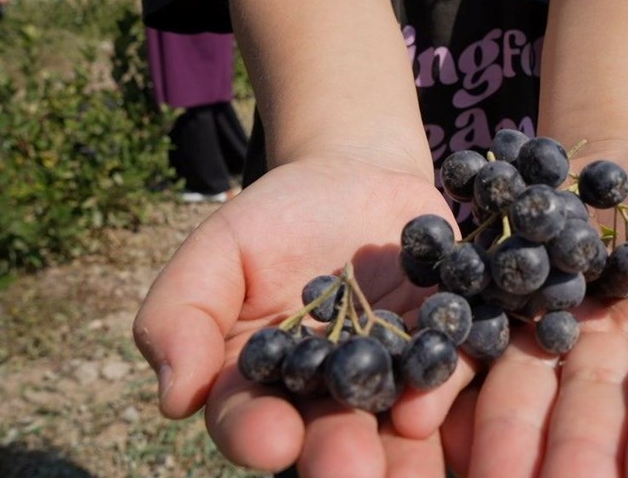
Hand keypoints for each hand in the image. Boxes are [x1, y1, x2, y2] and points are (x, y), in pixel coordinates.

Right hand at [133, 153, 474, 474]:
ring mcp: (394, 377)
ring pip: (397, 421)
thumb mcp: (219, 249)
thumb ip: (184, 313)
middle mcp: (330, 397)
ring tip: (411, 448)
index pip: (250, 419)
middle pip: (332, 435)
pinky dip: (449, 381)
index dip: (256, 433)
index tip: (270, 441)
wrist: (352, 180)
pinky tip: (444, 395)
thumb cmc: (273, 221)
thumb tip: (173, 397)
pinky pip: (453, 368)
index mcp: (262, 385)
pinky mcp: (448, 346)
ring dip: (407, 447)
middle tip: (351, 472)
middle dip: (340, 453)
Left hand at [439, 144, 627, 476]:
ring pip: (523, 400)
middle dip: (576, 461)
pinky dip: (444, 388)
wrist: (597, 170)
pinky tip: (417, 418)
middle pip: (591, 415)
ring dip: (504, 443)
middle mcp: (604, 361)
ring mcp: (541, 345)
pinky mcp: (488, 320)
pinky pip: (466, 355)